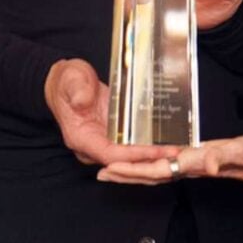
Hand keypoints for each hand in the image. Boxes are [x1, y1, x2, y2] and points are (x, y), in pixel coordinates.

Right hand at [44, 58, 179, 165]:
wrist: (64, 82)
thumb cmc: (67, 81)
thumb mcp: (71, 79)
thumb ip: (77, 89)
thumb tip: (82, 100)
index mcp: (81, 137)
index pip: (110, 154)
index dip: (133, 155)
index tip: (155, 151)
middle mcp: (92, 146)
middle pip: (123, 162)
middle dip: (149, 160)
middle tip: (175, 154)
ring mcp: (104, 143)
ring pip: (130, 160)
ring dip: (153, 157)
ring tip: (177, 151)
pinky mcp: (113, 137)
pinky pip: (132, 148)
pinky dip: (149, 148)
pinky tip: (167, 143)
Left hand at [97, 135, 242, 187]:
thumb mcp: (240, 151)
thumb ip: (221, 157)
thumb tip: (204, 165)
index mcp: (193, 165)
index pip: (155, 170)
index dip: (131, 171)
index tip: (108, 169)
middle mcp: (190, 167)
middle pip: (150, 175)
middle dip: (124, 175)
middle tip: (99, 173)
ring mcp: (194, 164)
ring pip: (156, 171)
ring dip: (134, 171)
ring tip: (114, 169)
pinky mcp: (200, 157)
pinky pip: (169, 162)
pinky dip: (152, 161)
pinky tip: (146, 158)